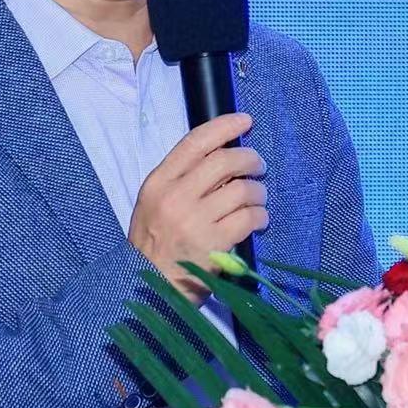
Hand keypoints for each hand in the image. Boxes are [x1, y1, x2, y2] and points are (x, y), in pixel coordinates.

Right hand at [128, 112, 268, 302]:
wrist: (146, 287)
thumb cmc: (154, 245)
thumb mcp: (154, 204)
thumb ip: (181, 180)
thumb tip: (223, 156)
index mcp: (158, 182)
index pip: (195, 142)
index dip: (224, 126)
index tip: (245, 120)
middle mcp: (175, 197)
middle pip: (225, 161)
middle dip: (250, 159)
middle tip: (258, 167)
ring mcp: (194, 221)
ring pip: (243, 190)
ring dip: (258, 192)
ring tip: (257, 200)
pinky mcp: (214, 245)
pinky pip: (250, 219)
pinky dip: (260, 217)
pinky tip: (258, 221)